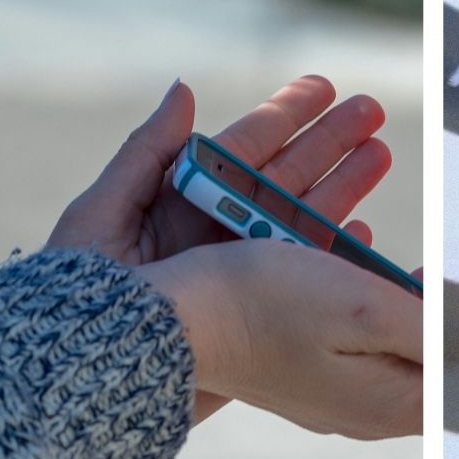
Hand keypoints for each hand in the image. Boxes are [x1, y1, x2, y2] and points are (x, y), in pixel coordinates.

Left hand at [50, 76, 394, 421]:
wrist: (86, 370)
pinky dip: (336, 252)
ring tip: (380, 153)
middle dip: (329, 141)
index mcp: (183, 201)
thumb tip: (182, 90)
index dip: (286, 115)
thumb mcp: (102, 213)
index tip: (324, 87)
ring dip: (343, 185)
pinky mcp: (258, 312)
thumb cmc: (79, 292)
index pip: (245, 149)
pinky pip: (308, 276)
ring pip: (304, 219)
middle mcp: (218, 231)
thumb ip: (146, 151)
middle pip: (286, 177)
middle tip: (372, 109)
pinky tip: (362, 230)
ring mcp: (242, 270)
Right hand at [139, 239, 422, 441]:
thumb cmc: (267, 305)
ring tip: (407, 271)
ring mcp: (335, 401)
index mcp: (391, 406)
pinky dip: (373, 315)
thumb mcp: (364, 307)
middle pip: (437, 370)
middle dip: (448, 322)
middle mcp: (368, 415)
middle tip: (443, 275)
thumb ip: (430, 331)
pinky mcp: (307, 379)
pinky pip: (362, 349)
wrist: (175, 318)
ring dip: (410, 312)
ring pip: (399, 356)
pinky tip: (363, 282)